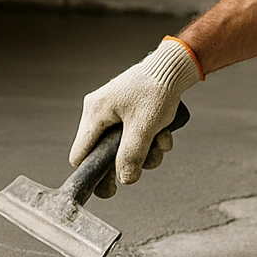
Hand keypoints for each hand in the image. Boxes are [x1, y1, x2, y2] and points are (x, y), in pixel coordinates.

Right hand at [70, 37, 201, 192]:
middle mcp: (99, 112)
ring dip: (146, 151)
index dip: (93, 174)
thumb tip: (125, 180)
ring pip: (124, 146)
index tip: (109, 190)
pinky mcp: (129, 112)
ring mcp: (115, 111)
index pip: (81, 154)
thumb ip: (131, 155)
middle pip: (106, 153)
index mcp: (94, 113)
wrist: (175, 67)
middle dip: (131, 160)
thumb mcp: (144, 127)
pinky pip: (135, 134)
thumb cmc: (156, 91)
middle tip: (146, 164)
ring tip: (162, 143)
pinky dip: (150, 138)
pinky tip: (165, 133)